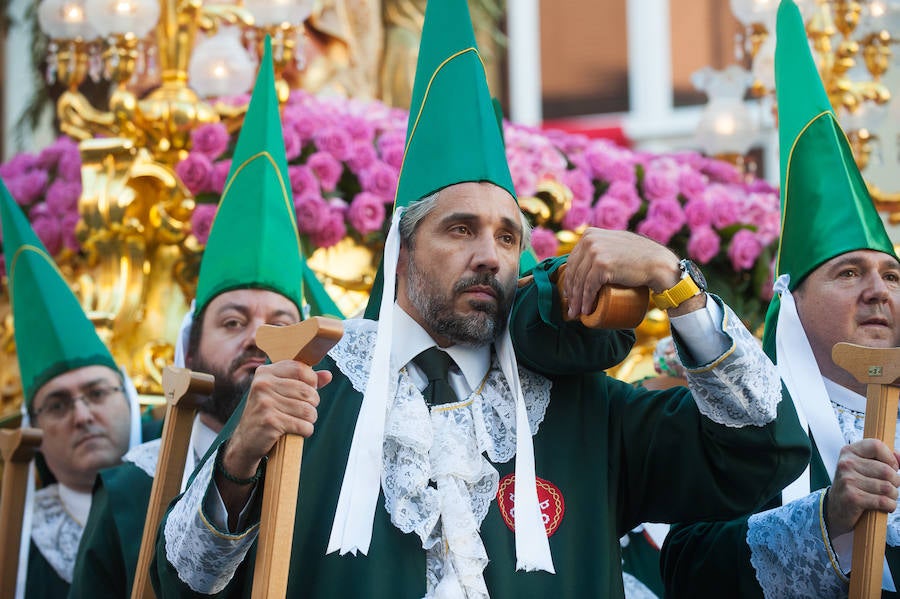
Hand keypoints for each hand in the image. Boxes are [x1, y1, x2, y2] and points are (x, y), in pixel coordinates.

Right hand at [216, 360, 331, 516]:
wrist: (246, 442)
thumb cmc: (268, 414)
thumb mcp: (281, 393)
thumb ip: (305, 382)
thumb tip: (328, 375)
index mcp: (265, 372)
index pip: (301, 369)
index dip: (312, 382)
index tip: (308, 392)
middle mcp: (263, 384)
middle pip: (308, 392)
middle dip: (312, 405)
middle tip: (304, 412)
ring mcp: (265, 403)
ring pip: (308, 410)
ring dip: (310, 420)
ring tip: (301, 422)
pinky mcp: (270, 421)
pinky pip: (303, 426)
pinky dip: (306, 431)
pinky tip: (298, 432)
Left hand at [563, 228, 681, 318]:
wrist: (658, 263)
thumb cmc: (640, 256)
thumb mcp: (616, 242)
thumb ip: (603, 243)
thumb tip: (588, 253)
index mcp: (589, 234)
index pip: (573, 260)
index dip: (569, 279)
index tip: (570, 293)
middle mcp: (590, 240)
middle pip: (573, 272)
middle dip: (571, 292)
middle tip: (571, 308)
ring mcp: (595, 251)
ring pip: (579, 281)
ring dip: (576, 300)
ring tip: (577, 313)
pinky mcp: (602, 265)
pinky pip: (588, 287)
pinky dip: (585, 301)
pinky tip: (585, 310)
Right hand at [826, 439, 899, 537]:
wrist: (836, 508)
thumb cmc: (855, 485)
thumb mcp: (863, 466)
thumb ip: (883, 459)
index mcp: (849, 451)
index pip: (876, 445)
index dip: (890, 458)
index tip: (890, 468)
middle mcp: (846, 464)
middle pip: (887, 471)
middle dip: (895, 482)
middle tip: (888, 486)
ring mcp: (848, 480)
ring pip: (888, 488)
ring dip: (892, 495)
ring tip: (884, 496)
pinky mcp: (852, 498)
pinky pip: (883, 501)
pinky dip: (890, 506)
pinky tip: (883, 506)